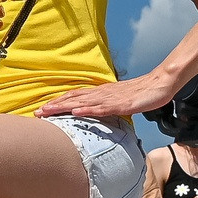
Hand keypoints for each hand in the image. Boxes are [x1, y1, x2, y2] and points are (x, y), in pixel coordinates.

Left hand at [35, 69, 181, 122]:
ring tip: (49, 111)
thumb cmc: (141, 93)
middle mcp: (102, 93)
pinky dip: (88, 110)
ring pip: (83, 102)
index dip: (58, 102)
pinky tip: (77, 113)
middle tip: (36, 113)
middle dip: (55, 106)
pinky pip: (102, 108)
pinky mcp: (122, 104)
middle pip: (74, 98)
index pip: (75, 97)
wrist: (160, 84)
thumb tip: (94, 113)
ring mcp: (111, 98)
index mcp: (101, 93)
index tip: (43, 109)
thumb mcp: (119, 101)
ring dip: (65, 107)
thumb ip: (106, 105)